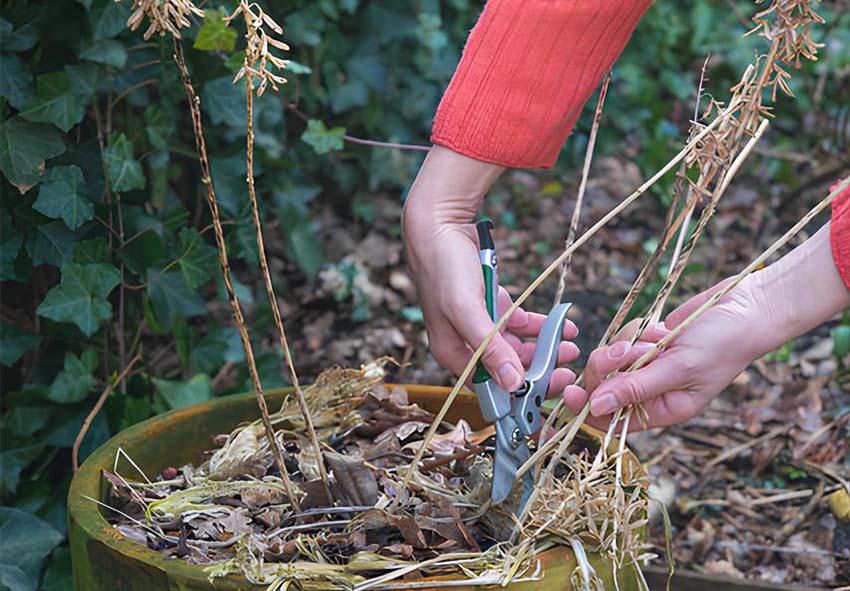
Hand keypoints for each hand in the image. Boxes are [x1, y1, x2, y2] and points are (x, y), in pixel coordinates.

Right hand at [403, 146, 578, 394]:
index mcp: (452, 352)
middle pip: (507, 368)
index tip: (551, 391)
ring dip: (545, 348)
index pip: (489, 388)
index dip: (520, 393)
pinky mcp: (490, 305)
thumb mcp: (466, 309)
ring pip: (517, 346)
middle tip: (568, 370)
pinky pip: (519, 323)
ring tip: (571, 345)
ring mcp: (479, 323)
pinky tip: (561, 323)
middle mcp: (465, 342)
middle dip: (539, 370)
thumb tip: (513, 383)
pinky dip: (540, 325)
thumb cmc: (444, 266)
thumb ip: (490, 347)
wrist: (440, 224)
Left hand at [563, 222, 848, 431]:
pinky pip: (623, 337)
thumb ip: (637, 388)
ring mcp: (647, 366)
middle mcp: (651, 392)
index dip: (586, 408)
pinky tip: (663, 328)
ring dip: (630, 343)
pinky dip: (639, 329)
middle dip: (610, 364)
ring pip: (611, 358)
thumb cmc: (723, 344)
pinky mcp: (647, 343)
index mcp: (661, 411)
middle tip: (628, 350)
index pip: (611, 419)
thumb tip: (595, 407)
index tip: (571, 390)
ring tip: (661, 338)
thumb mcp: (679, 368)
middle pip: (603, 385)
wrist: (745, 308)